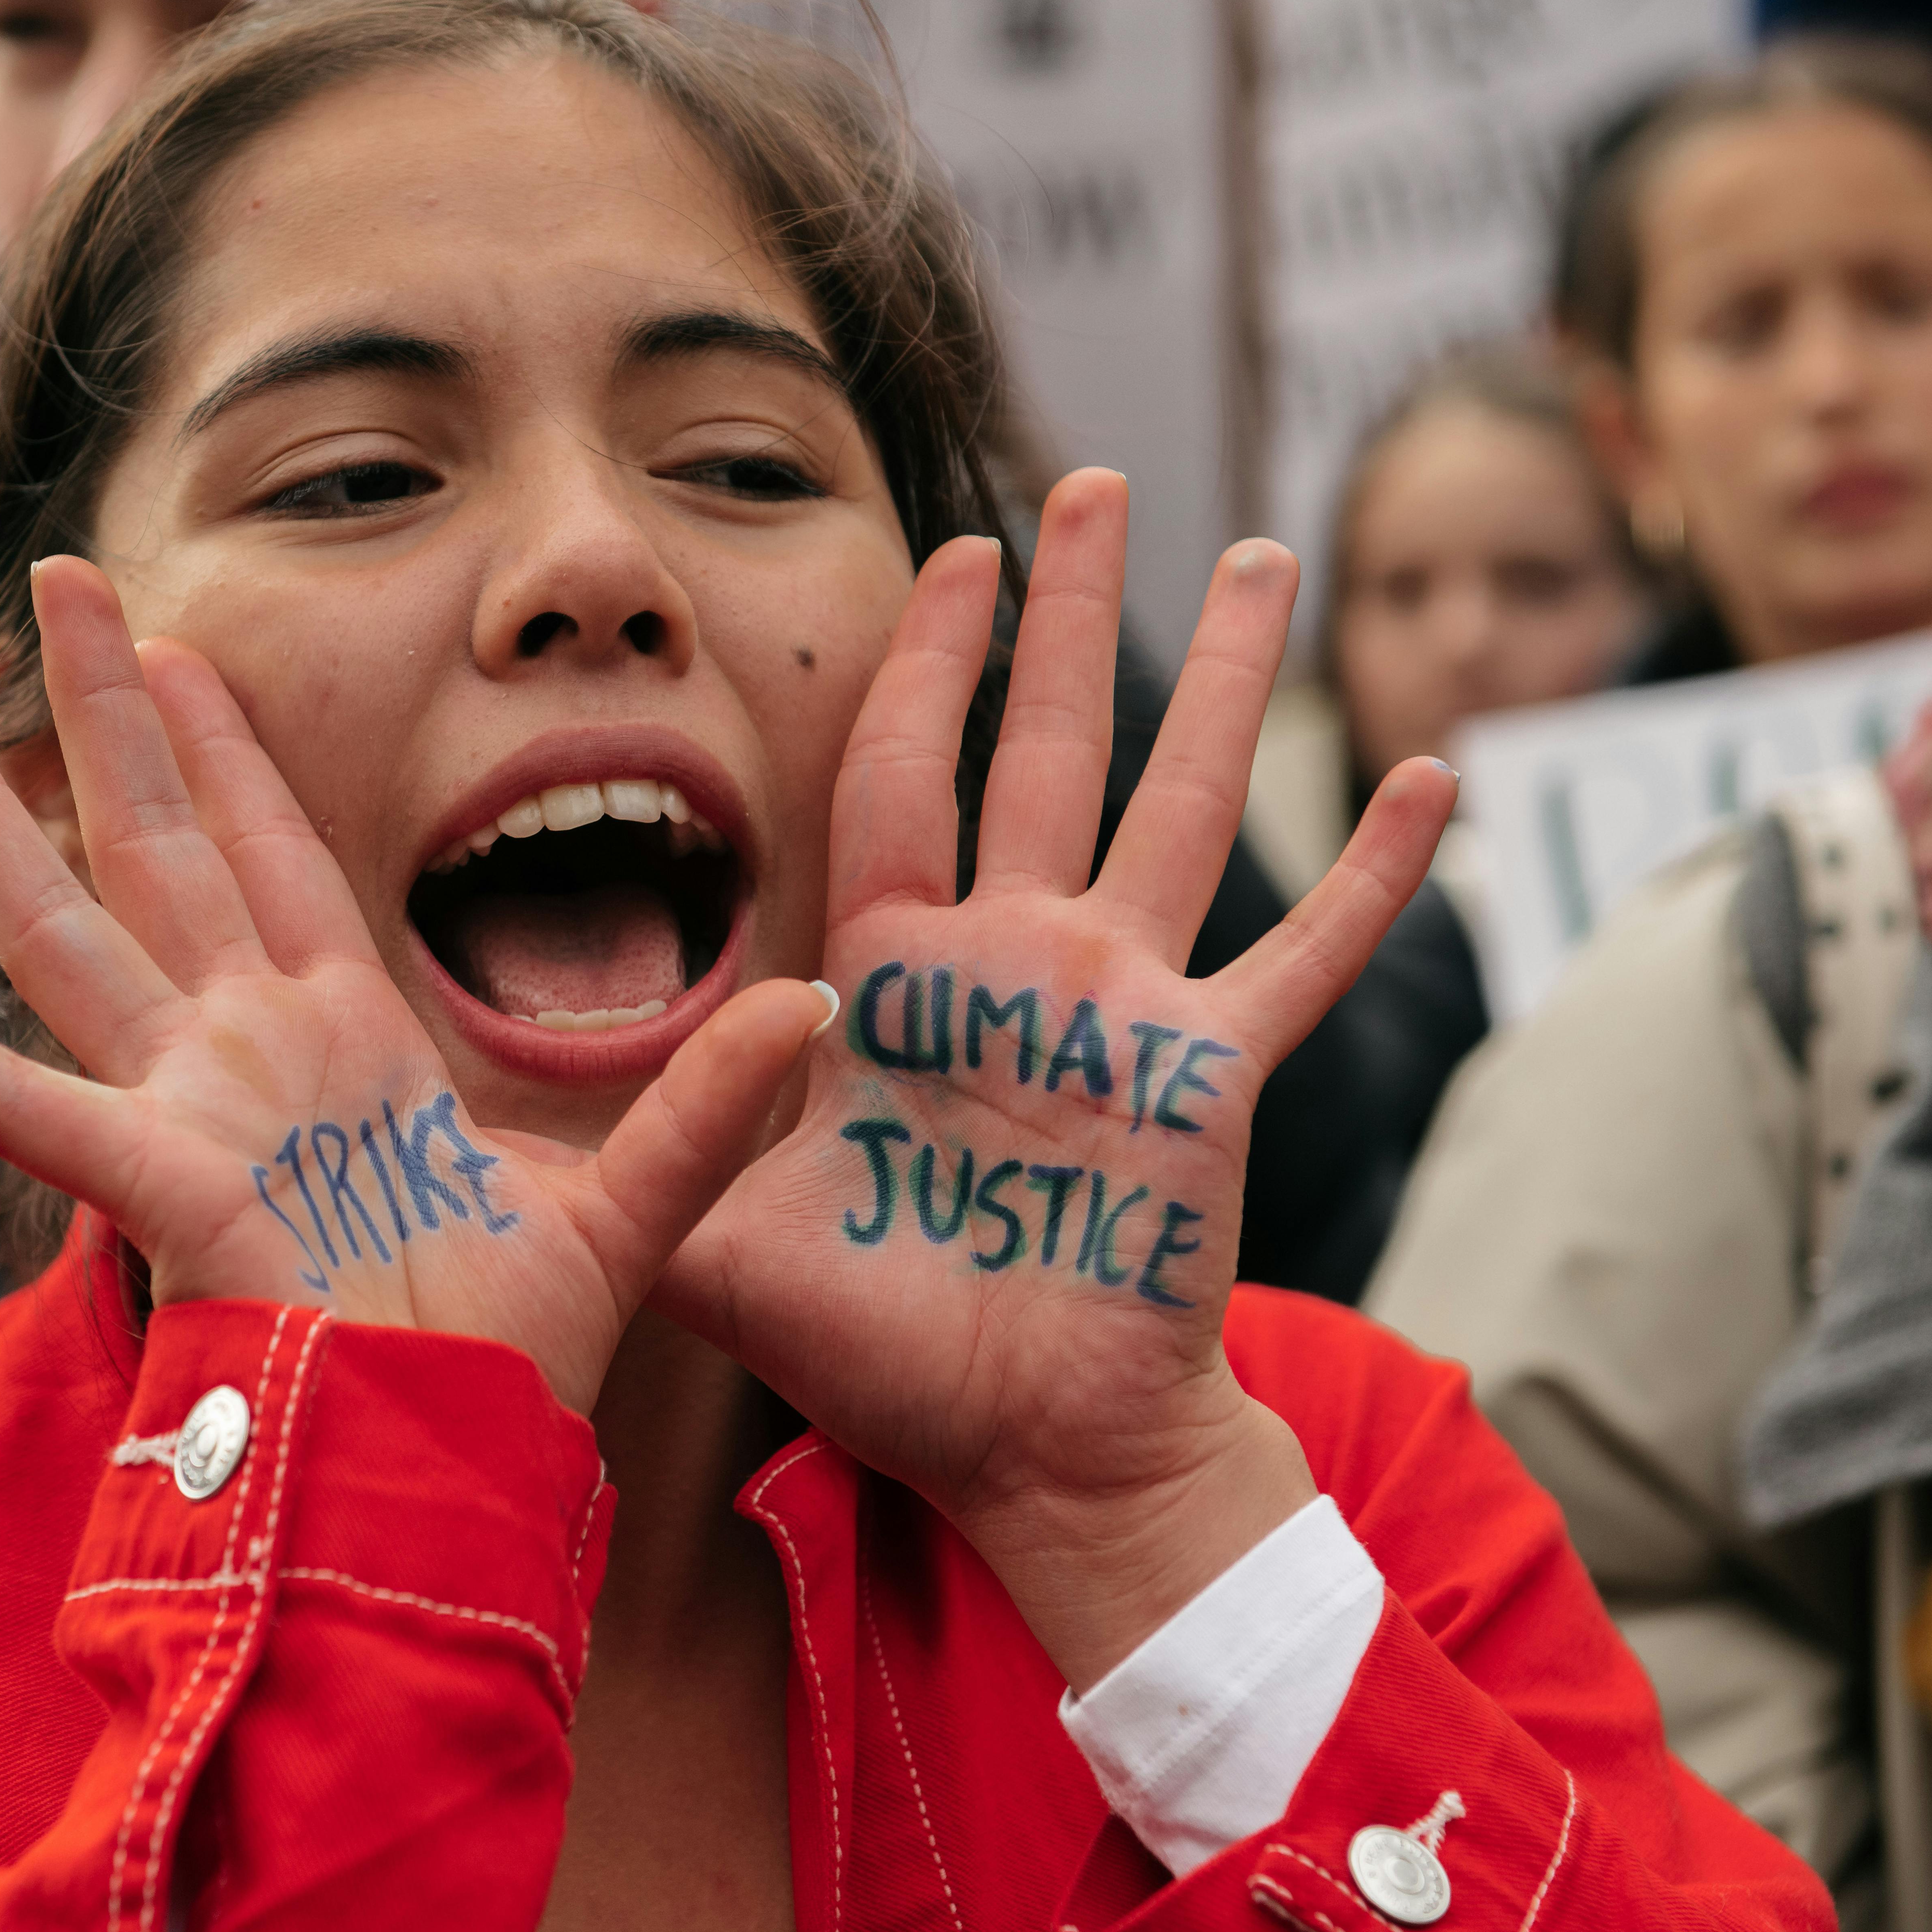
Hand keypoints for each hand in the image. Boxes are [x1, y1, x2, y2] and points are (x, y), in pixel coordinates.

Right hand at [0, 556, 828, 1411]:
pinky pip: (10, 1097)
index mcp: (343, 1038)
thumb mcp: (637, 1201)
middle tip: (52, 578)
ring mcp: (187, 1105)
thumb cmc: (521, 1354)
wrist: (461, 1467)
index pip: (268, 850)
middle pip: (156, 839)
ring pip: (61, 924)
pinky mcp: (152, 1180)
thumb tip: (821, 1009)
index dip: (221, 743)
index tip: (173, 643)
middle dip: (101, 711)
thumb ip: (714, 1100)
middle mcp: (247, 1049)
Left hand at [655, 471, 1452, 1686]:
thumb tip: (496, 1133)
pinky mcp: (1211, 1077)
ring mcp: (1127, 1006)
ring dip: (1225, 683)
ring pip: (1180, 805)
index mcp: (904, 975)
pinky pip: (1304, 958)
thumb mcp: (724, 1248)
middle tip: (1084, 482)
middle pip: (1046, 744)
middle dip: (1065, 614)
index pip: (906, 773)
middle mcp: (1019, 959)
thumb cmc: (882, 1353)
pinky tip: (1435, 784)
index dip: (926, 663)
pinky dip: (1373, 880)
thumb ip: (645, 1167)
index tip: (954, 556)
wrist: (1018, 1449)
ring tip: (1264, 556)